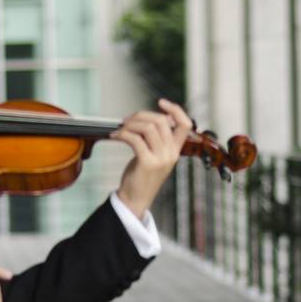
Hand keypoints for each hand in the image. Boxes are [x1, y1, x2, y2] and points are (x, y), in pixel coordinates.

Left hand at [111, 98, 192, 218]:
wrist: (135, 199)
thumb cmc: (142, 175)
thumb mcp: (155, 155)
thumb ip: (157, 138)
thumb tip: (151, 117)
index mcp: (175, 150)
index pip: (185, 124)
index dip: (175, 109)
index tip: (161, 102)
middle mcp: (171, 153)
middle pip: (161, 121)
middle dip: (141, 115)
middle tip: (127, 120)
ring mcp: (160, 159)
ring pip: (147, 128)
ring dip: (130, 125)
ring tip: (120, 129)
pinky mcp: (147, 163)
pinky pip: (134, 139)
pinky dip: (122, 134)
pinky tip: (115, 136)